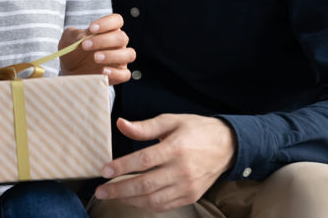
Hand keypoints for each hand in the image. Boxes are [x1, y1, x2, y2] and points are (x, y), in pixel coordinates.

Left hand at [59, 13, 134, 84]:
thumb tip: (83, 36)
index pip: (116, 20)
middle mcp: (117, 44)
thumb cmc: (72, 52)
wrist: (69, 72)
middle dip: (103, 40)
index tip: (91, 28)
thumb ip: (74, 34)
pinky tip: (103, 71)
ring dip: (112, 55)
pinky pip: (125, 74)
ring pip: (129, 54)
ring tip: (95, 58)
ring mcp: (120, 60)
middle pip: (122, 37)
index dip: (107, 23)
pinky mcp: (118, 75)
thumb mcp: (67, 40)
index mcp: (108, 31)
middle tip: (85, 45)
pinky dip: (116, 73)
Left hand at [94, 114, 235, 210]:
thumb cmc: (196, 130)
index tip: (104, 170)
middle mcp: (182, 170)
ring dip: (129, 200)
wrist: (227, 145)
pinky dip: (145, 205)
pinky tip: (133, 199)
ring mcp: (187, 186)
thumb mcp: (171, 121)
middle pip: (145, 184)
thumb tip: (121, 124)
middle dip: (119, 189)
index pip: (144, 160)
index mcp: (176, 148)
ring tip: (113, 195)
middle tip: (100, 191)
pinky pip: (164, 206)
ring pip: (153, 199)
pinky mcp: (191, 196)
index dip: (122, 167)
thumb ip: (145, 126)